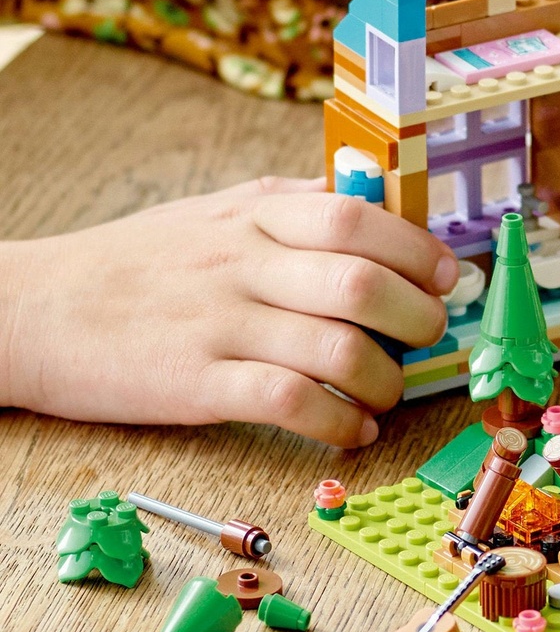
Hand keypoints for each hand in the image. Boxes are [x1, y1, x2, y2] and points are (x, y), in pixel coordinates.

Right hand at [0, 178, 455, 445]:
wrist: (30, 309)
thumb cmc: (137, 263)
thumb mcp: (215, 212)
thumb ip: (293, 206)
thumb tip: (379, 201)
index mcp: (253, 216)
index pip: (358, 219)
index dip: (418, 250)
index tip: (446, 277)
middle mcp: (241, 265)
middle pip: (361, 285)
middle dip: (417, 319)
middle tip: (426, 338)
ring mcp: (218, 325)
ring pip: (338, 350)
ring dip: (385, 381)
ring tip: (387, 393)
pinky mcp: (195, 385)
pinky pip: (291, 404)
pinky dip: (340, 423)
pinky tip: (353, 430)